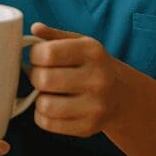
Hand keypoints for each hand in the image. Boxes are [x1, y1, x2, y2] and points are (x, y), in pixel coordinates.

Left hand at [28, 22, 122, 137]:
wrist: (121, 94)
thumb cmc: (91, 64)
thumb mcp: (79, 43)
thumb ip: (54, 36)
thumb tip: (35, 28)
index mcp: (92, 51)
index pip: (48, 53)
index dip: (35, 55)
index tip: (38, 57)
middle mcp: (98, 78)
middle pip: (44, 80)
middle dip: (35, 76)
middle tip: (41, 76)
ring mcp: (95, 106)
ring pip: (45, 105)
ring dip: (39, 98)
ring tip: (47, 92)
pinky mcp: (89, 127)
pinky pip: (49, 123)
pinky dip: (42, 115)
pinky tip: (52, 106)